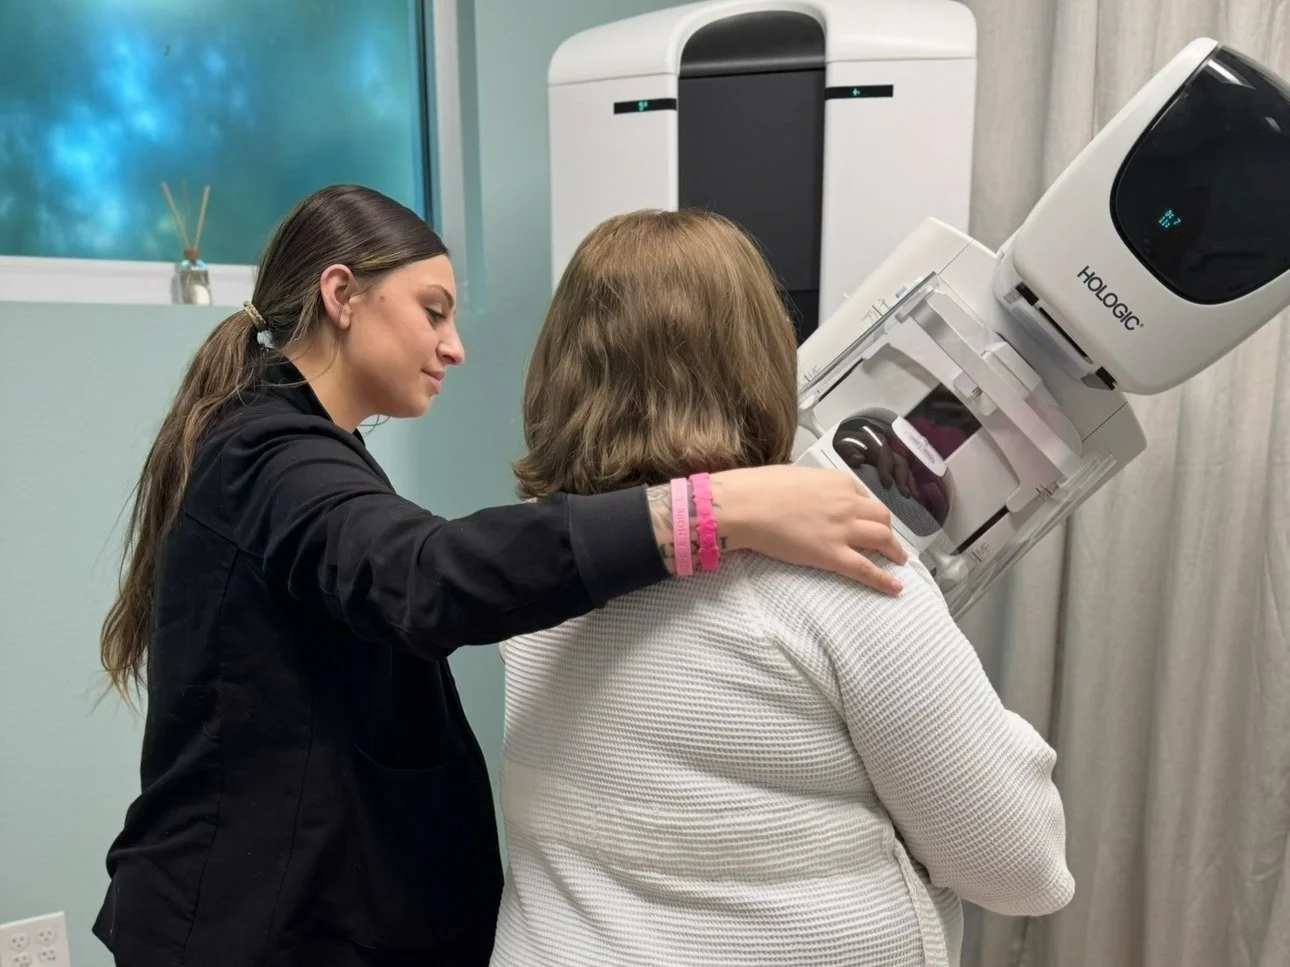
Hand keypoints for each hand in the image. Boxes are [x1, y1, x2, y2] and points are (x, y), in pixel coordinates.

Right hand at [710, 465, 907, 593]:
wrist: (748, 505)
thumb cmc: (762, 487)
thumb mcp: (797, 475)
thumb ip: (813, 487)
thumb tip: (812, 495)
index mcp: (839, 482)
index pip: (864, 497)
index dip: (868, 511)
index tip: (867, 520)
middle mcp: (849, 503)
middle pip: (881, 518)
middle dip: (887, 530)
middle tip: (887, 541)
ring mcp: (844, 530)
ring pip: (883, 540)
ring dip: (894, 551)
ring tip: (898, 560)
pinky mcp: (834, 556)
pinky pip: (867, 570)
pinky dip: (885, 580)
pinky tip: (896, 588)